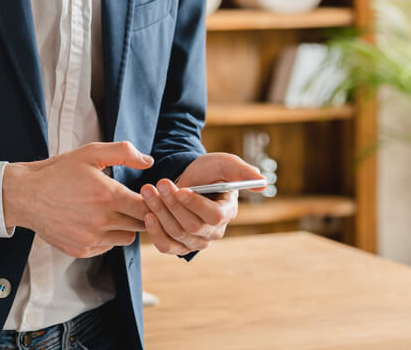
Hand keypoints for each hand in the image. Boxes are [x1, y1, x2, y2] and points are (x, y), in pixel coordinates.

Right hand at [3, 141, 152, 258]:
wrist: (26, 195)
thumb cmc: (59, 171)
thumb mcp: (90, 153)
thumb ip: (124, 153)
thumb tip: (149, 161)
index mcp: (107, 195)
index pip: (147, 207)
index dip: (152, 202)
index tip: (148, 195)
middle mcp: (102, 221)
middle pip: (141, 225)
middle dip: (141, 215)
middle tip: (133, 204)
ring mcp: (91, 239)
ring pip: (126, 238)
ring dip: (125, 227)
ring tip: (113, 212)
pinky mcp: (81, 250)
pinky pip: (107, 247)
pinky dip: (107, 236)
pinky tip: (96, 222)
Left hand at [140, 153, 264, 255]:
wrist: (187, 178)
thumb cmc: (208, 171)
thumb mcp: (225, 164)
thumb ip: (242, 171)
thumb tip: (263, 183)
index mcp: (227, 212)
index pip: (214, 217)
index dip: (196, 205)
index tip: (181, 190)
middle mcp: (213, 232)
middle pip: (191, 226)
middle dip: (172, 203)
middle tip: (160, 183)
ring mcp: (196, 241)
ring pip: (176, 234)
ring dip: (160, 211)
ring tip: (148, 191)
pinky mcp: (178, 245)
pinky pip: (166, 246)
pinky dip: (155, 232)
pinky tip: (148, 215)